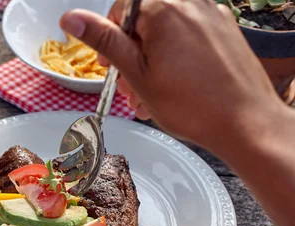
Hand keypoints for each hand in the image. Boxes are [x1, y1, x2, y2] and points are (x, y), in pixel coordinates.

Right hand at [59, 0, 287, 153]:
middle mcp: (191, 3)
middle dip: (134, 54)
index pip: (122, 10)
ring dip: (153, 59)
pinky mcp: (226, 31)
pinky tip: (175, 87)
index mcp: (165, 9)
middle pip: (146, 21)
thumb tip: (71, 18)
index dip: (111, 40)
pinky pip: (190, 37)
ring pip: (168, 31)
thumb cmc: (191, 104)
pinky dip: (176, 57)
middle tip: (131, 86)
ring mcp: (212, 16)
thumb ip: (104, 41)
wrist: (245, 123)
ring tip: (152, 95)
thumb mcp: (136, 74)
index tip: (110, 66)